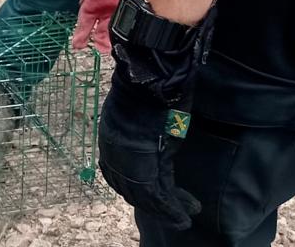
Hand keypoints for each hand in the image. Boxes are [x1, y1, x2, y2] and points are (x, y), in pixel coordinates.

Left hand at [98, 55, 199, 230]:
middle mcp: (114, 151)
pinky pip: (157, 194)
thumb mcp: (144, 114)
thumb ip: (144, 135)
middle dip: (149, 202)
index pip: (117, 173)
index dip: (134, 188)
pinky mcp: (145, 162)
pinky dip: (171, 208)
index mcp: (111, 137)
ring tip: (182, 217)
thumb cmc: (152, 87)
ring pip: (143, 195)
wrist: (151, 76)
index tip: (151, 197)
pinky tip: (184, 216)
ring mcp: (127, 158)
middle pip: (128, 187)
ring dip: (164, 209)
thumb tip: (156, 153)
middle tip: (170, 212)